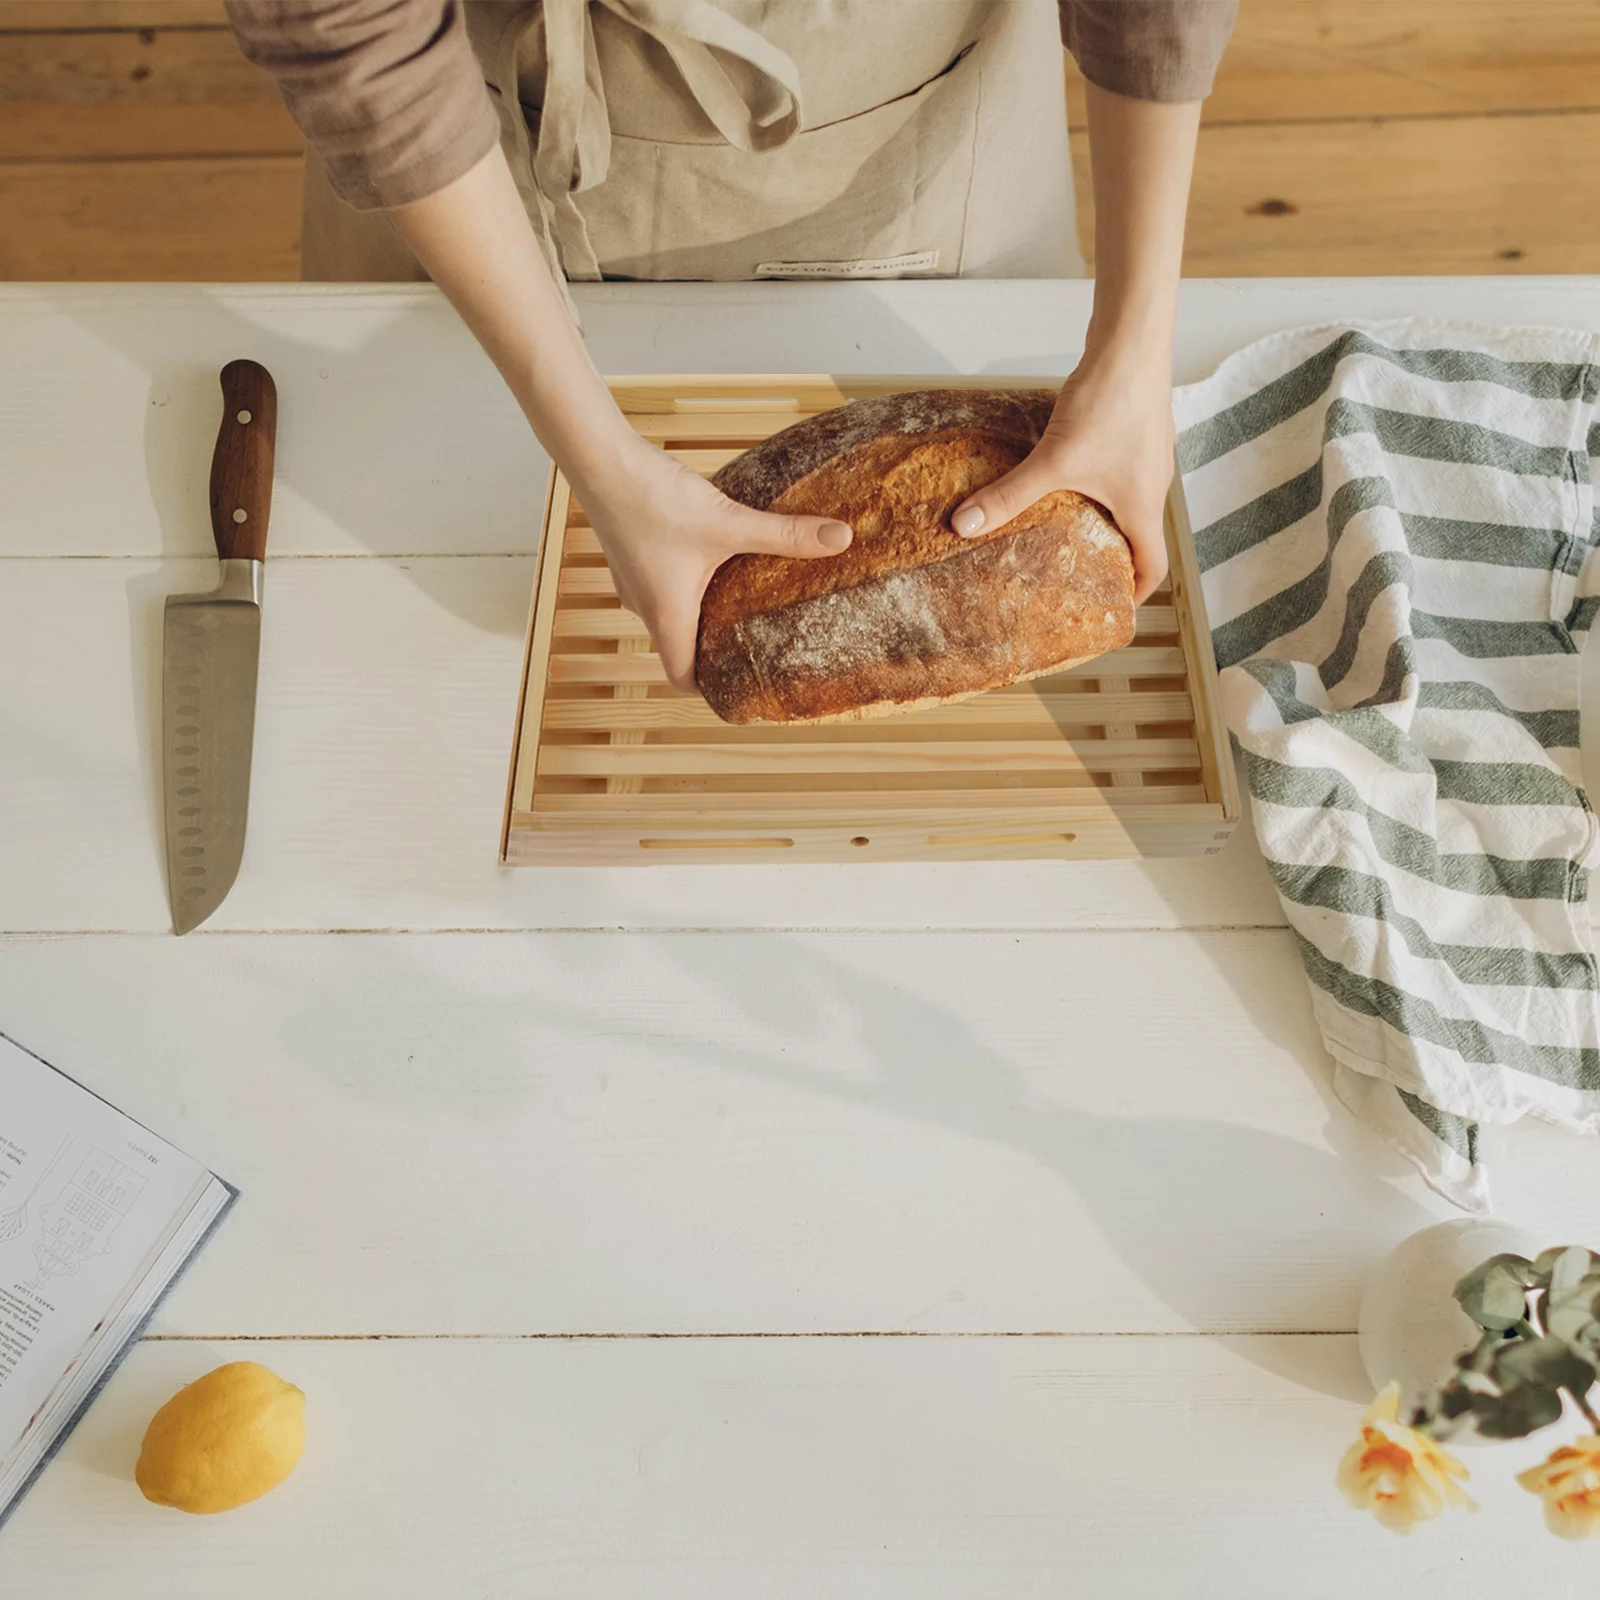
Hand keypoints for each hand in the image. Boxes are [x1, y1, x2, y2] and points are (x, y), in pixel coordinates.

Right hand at [584, 445, 852, 690]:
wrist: (600, 460)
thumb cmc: (654, 500)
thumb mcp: (729, 522)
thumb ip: (786, 534)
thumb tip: (840, 538)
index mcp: (667, 616)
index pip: (682, 678)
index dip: (711, 690)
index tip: (742, 687)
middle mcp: (644, 608)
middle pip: (679, 649)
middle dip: (715, 650)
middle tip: (755, 643)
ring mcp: (631, 582)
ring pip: (670, 616)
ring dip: (701, 615)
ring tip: (740, 602)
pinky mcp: (629, 557)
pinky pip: (660, 587)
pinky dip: (686, 586)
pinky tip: (712, 560)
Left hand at [950, 345, 1174, 603]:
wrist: (1134, 340)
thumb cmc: (1108, 403)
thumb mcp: (1053, 460)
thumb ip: (1009, 496)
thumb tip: (963, 527)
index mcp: (1144, 506)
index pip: (1153, 565)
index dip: (1135, 591)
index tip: (1112, 605)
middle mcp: (1155, 484)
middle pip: (1140, 535)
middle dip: (1112, 557)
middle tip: (1079, 571)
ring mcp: (1150, 453)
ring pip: (1130, 500)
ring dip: (1105, 517)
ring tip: (1066, 527)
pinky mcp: (1139, 427)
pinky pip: (1122, 468)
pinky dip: (1100, 482)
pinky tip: (1067, 471)